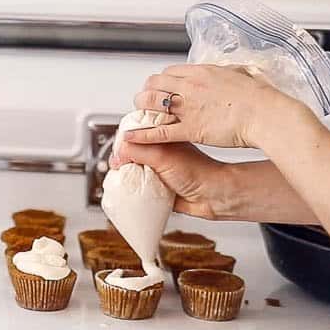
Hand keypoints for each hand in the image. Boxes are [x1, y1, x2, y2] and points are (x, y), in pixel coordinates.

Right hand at [110, 141, 228, 219]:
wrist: (212, 196)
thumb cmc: (197, 171)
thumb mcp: (161, 154)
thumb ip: (136, 149)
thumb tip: (116, 152)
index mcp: (160, 135)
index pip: (132, 133)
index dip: (122, 141)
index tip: (117, 152)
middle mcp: (157, 150)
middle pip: (128, 152)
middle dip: (120, 160)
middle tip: (119, 168)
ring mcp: (157, 168)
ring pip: (131, 170)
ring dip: (126, 176)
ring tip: (124, 180)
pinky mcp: (157, 186)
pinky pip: (137, 188)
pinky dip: (132, 191)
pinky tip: (131, 193)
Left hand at [124, 64, 301, 148]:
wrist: (267, 115)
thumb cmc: (260, 98)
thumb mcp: (241, 75)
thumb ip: (229, 73)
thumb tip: (231, 72)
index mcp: (201, 72)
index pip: (169, 72)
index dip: (162, 81)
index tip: (162, 88)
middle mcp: (190, 87)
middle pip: (154, 85)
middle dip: (146, 93)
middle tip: (145, 101)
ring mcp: (188, 108)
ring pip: (151, 104)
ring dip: (142, 109)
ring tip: (138, 115)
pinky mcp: (190, 129)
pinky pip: (159, 132)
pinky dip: (142, 135)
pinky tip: (131, 137)